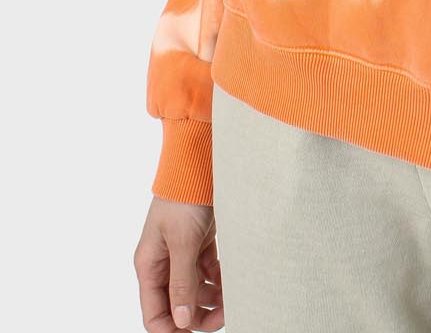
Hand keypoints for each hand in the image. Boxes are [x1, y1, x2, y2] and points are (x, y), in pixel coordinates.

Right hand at [133, 195, 223, 330]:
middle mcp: (163, 262)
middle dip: (198, 316)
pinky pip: (209, 272)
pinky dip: (220, 280)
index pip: (155, 313)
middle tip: (223, 319)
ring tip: (233, 301)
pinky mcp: (200, 242)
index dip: (171, 329)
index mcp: (150, 265)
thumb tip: (180, 321)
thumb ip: (182, 282)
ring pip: (196, 290)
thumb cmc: (184, 198)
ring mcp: (182, 253)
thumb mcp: (182, 242)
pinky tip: (233, 281)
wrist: (200, 161)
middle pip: (178, 304)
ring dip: (213, 299)